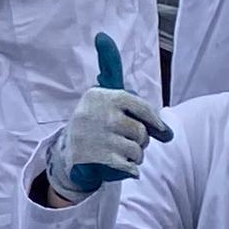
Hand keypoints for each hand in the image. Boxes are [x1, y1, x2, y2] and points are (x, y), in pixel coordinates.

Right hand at [56, 32, 170, 193]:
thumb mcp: (106, 95)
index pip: (141, 108)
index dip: (153, 122)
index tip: (158, 130)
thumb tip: (115, 57)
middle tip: (121, 139)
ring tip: (117, 152)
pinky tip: (117, 166)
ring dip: (133, 157)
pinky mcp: (93, 157)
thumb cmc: (97, 122)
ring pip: (137, 150)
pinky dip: (129, 170)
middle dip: (139, 140)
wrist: (70, 155)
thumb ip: (112, 69)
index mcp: (101, 94)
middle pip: (142, 131)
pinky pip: (130, 167)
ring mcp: (94, 135)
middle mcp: (96, 112)